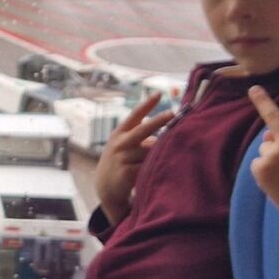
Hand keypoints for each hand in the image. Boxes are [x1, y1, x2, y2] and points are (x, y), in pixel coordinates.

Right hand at [93, 93, 171, 223]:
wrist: (106, 185)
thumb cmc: (122, 160)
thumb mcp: (127, 145)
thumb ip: (143, 138)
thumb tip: (165, 137)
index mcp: (120, 132)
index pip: (135, 115)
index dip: (147, 104)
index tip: (159, 93)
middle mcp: (120, 143)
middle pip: (143, 129)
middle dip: (158, 121)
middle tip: (173, 113)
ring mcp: (122, 158)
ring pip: (150, 152)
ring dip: (158, 154)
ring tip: (158, 159)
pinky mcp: (127, 173)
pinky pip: (148, 166)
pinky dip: (154, 166)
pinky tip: (154, 170)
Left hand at [247, 72, 278, 278]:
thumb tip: (266, 136)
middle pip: (272, 117)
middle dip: (262, 101)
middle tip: (253, 88)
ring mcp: (273, 155)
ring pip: (266, 148)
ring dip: (272, 159)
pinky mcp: (260, 167)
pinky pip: (259, 163)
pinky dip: (265, 172)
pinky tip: (278, 182)